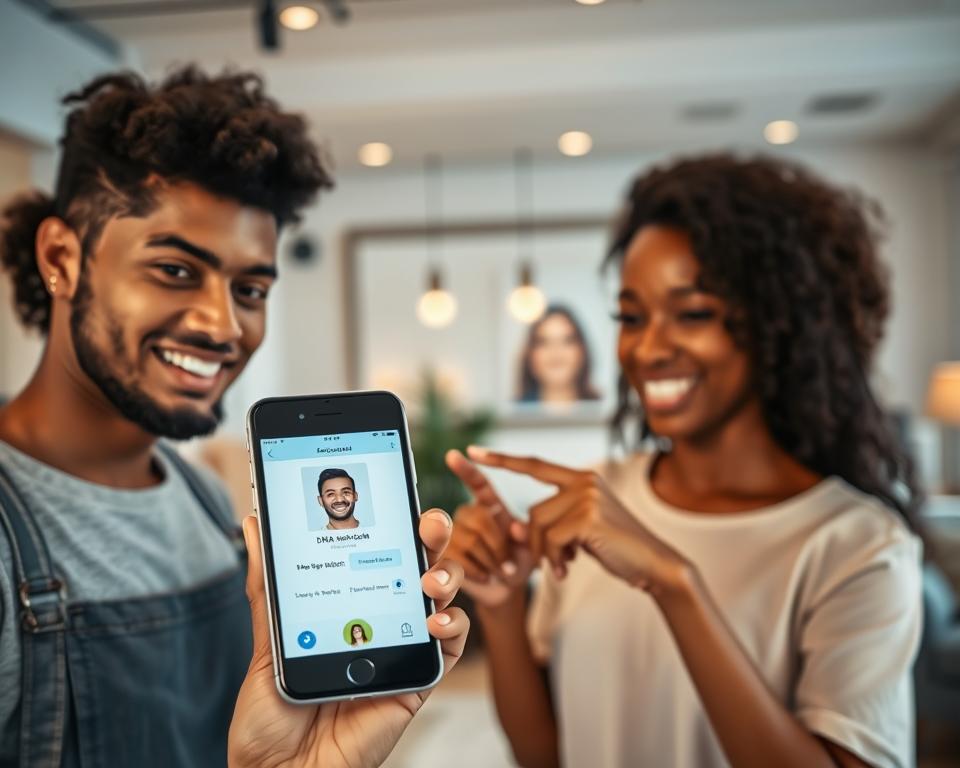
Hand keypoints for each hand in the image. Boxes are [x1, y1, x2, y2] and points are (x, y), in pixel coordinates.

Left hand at [228, 510, 468, 767]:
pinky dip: (453, 626)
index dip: (397, 519)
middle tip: (427, 524)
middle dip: (433, 535)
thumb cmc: (272, 714)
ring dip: (446, 578)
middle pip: (421, 564)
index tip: (399, 492)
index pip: (381, 549)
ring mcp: (403, 646)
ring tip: (428, 581)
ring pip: (444, 597)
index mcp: (351, 602)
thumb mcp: (269, 640)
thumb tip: (254, 524)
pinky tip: (434, 620)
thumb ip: (269, 585)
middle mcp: (383, 618)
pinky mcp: (417, 679)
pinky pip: (451, 646)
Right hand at [444, 450, 534, 607]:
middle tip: (508, 562)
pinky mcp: (442, 556)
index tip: (453, 455)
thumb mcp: (530, 547)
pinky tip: (486, 574)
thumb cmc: (518, 561)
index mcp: (489, 505)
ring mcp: (452, 534)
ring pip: (469, 540)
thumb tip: (515, 527)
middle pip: (478, 517)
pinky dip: (478, 570)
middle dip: (498, 543)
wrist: (505, 589)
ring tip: (499, 570)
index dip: (464, 469)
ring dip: (490, 560)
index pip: (475, 482)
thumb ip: (527, 535)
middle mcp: (467, 514)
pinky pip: (458, 557)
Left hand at [466, 447, 689, 595]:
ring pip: (539, 525)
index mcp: (581, 479)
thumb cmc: (615, 548)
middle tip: (555, 562)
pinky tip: (569, 568)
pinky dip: (555, 559)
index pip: (535, 465)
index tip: (474, 452)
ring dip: (546, 553)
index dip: (502, 459)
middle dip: (537, 542)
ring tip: (565, 565)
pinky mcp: (589, 515)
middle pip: (533, 510)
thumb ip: (549, 524)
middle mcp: (584, 481)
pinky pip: (551, 539)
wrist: (653, 564)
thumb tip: (516, 529)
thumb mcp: (578, 533)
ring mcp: (587, 496)